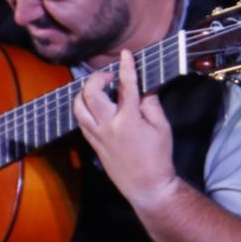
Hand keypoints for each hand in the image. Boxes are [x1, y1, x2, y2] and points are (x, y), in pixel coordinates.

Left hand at [74, 50, 179, 209]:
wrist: (147, 186)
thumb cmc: (158, 157)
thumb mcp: (162, 127)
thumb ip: (150, 104)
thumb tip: (142, 88)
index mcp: (129, 120)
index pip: (126, 86)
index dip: (126, 66)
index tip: (125, 55)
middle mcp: (108, 126)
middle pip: (91, 93)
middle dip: (97, 78)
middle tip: (109, 76)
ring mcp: (98, 136)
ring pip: (78, 107)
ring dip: (84, 92)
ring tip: (97, 89)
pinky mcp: (93, 144)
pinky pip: (81, 121)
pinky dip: (84, 108)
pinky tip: (94, 106)